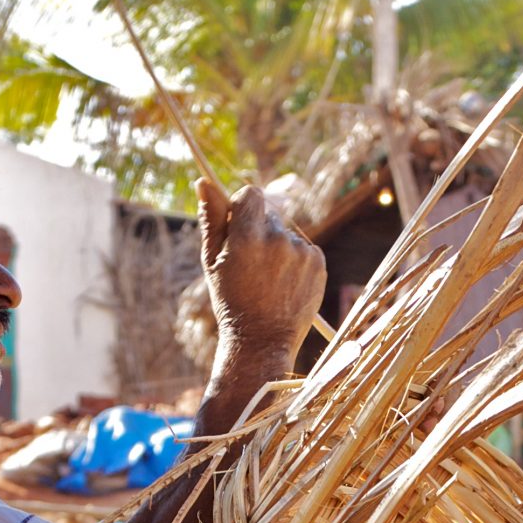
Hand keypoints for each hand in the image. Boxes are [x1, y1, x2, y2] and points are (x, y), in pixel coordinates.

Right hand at [197, 178, 323, 359]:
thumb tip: (204, 182)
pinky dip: (295, 260)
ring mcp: (301, 252)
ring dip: (278, 247)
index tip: (239, 223)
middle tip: (252, 265)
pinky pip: (304, 248)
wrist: (262, 341)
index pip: (251, 194)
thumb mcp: (212, 262)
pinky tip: (285, 283)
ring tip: (268, 279)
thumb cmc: (231, 301)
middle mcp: (277, 240)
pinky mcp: (318, 263)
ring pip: (287, 233)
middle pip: (269, 214)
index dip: (243, 206)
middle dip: (259, 231)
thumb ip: (211, 220)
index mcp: (247, 238)